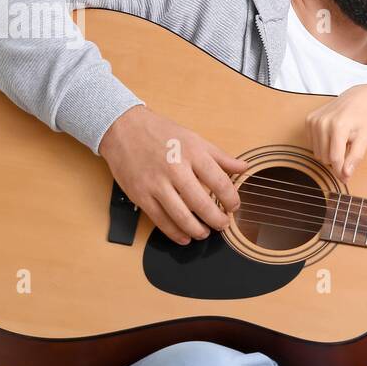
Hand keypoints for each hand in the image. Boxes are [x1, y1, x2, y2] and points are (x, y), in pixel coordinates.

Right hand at [97, 104, 246, 245]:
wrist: (123, 128)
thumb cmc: (161, 133)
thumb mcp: (194, 139)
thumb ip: (220, 156)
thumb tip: (243, 167)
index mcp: (193, 153)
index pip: (220, 182)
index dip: (231, 199)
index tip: (234, 207)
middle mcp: (175, 169)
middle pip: (202, 203)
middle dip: (216, 220)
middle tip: (222, 224)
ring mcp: (156, 183)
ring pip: (181, 216)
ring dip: (197, 230)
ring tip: (205, 233)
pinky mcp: (140, 195)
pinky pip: (160, 220)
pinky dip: (175, 233)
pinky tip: (185, 236)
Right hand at [305, 84, 366, 179]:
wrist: (356, 99)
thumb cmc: (362, 121)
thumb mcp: (364, 140)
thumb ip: (355, 158)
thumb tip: (345, 175)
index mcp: (339, 127)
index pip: (335, 158)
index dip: (340, 172)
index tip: (346, 178)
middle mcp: (323, 122)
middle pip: (325, 158)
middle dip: (336, 160)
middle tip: (347, 149)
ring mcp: (314, 120)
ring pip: (317, 153)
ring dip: (329, 152)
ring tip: (340, 140)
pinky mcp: (309, 120)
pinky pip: (312, 144)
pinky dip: (322, 144)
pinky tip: (331, 135)